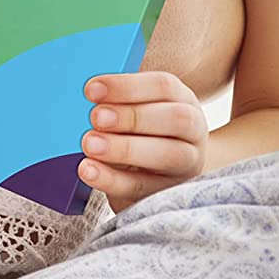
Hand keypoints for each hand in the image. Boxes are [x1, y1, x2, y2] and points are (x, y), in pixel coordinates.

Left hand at [78, 70, 208, 212]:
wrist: (160, 172)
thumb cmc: (139, 128)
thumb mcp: (134, 107)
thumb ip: (114, 100)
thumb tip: (86, 93)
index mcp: (180, 98)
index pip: (162, 86)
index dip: (126, 86)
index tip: (91, 89)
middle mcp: (192, 130)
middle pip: (174, 119)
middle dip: (131, 116)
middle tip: (95, 118)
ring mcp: (188, 164)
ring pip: (167, 155)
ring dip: (124, 149)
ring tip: (89, 145)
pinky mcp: (172, 193)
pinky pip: (145, 189)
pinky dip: (113, 180)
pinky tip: (89, 170)